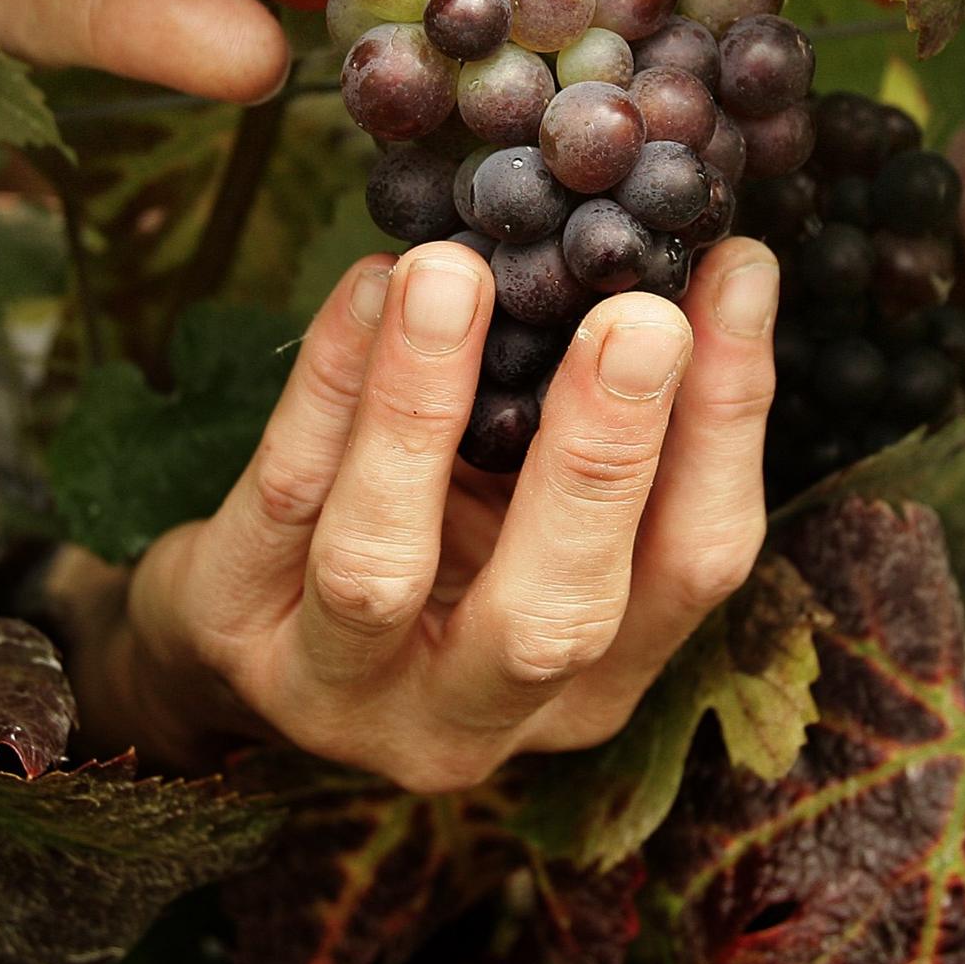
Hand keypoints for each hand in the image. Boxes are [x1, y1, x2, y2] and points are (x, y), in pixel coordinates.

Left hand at [70, 238, 782, 791]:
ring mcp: (341, 691)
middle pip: (557, 613)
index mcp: (593, 678)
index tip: (735, 273)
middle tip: (634, 317)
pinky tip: (366, 287)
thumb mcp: (529, 486)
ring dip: (418, 411)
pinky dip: (323, 383)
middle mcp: (479, 714)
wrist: (243, 618)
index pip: (692, 563)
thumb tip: (703, 249)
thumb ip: (601, 405)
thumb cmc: (431, 527)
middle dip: (602, 457)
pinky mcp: (229, 634)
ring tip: (451, 275)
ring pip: (379, 566)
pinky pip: (279, 497)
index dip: (726, 421)